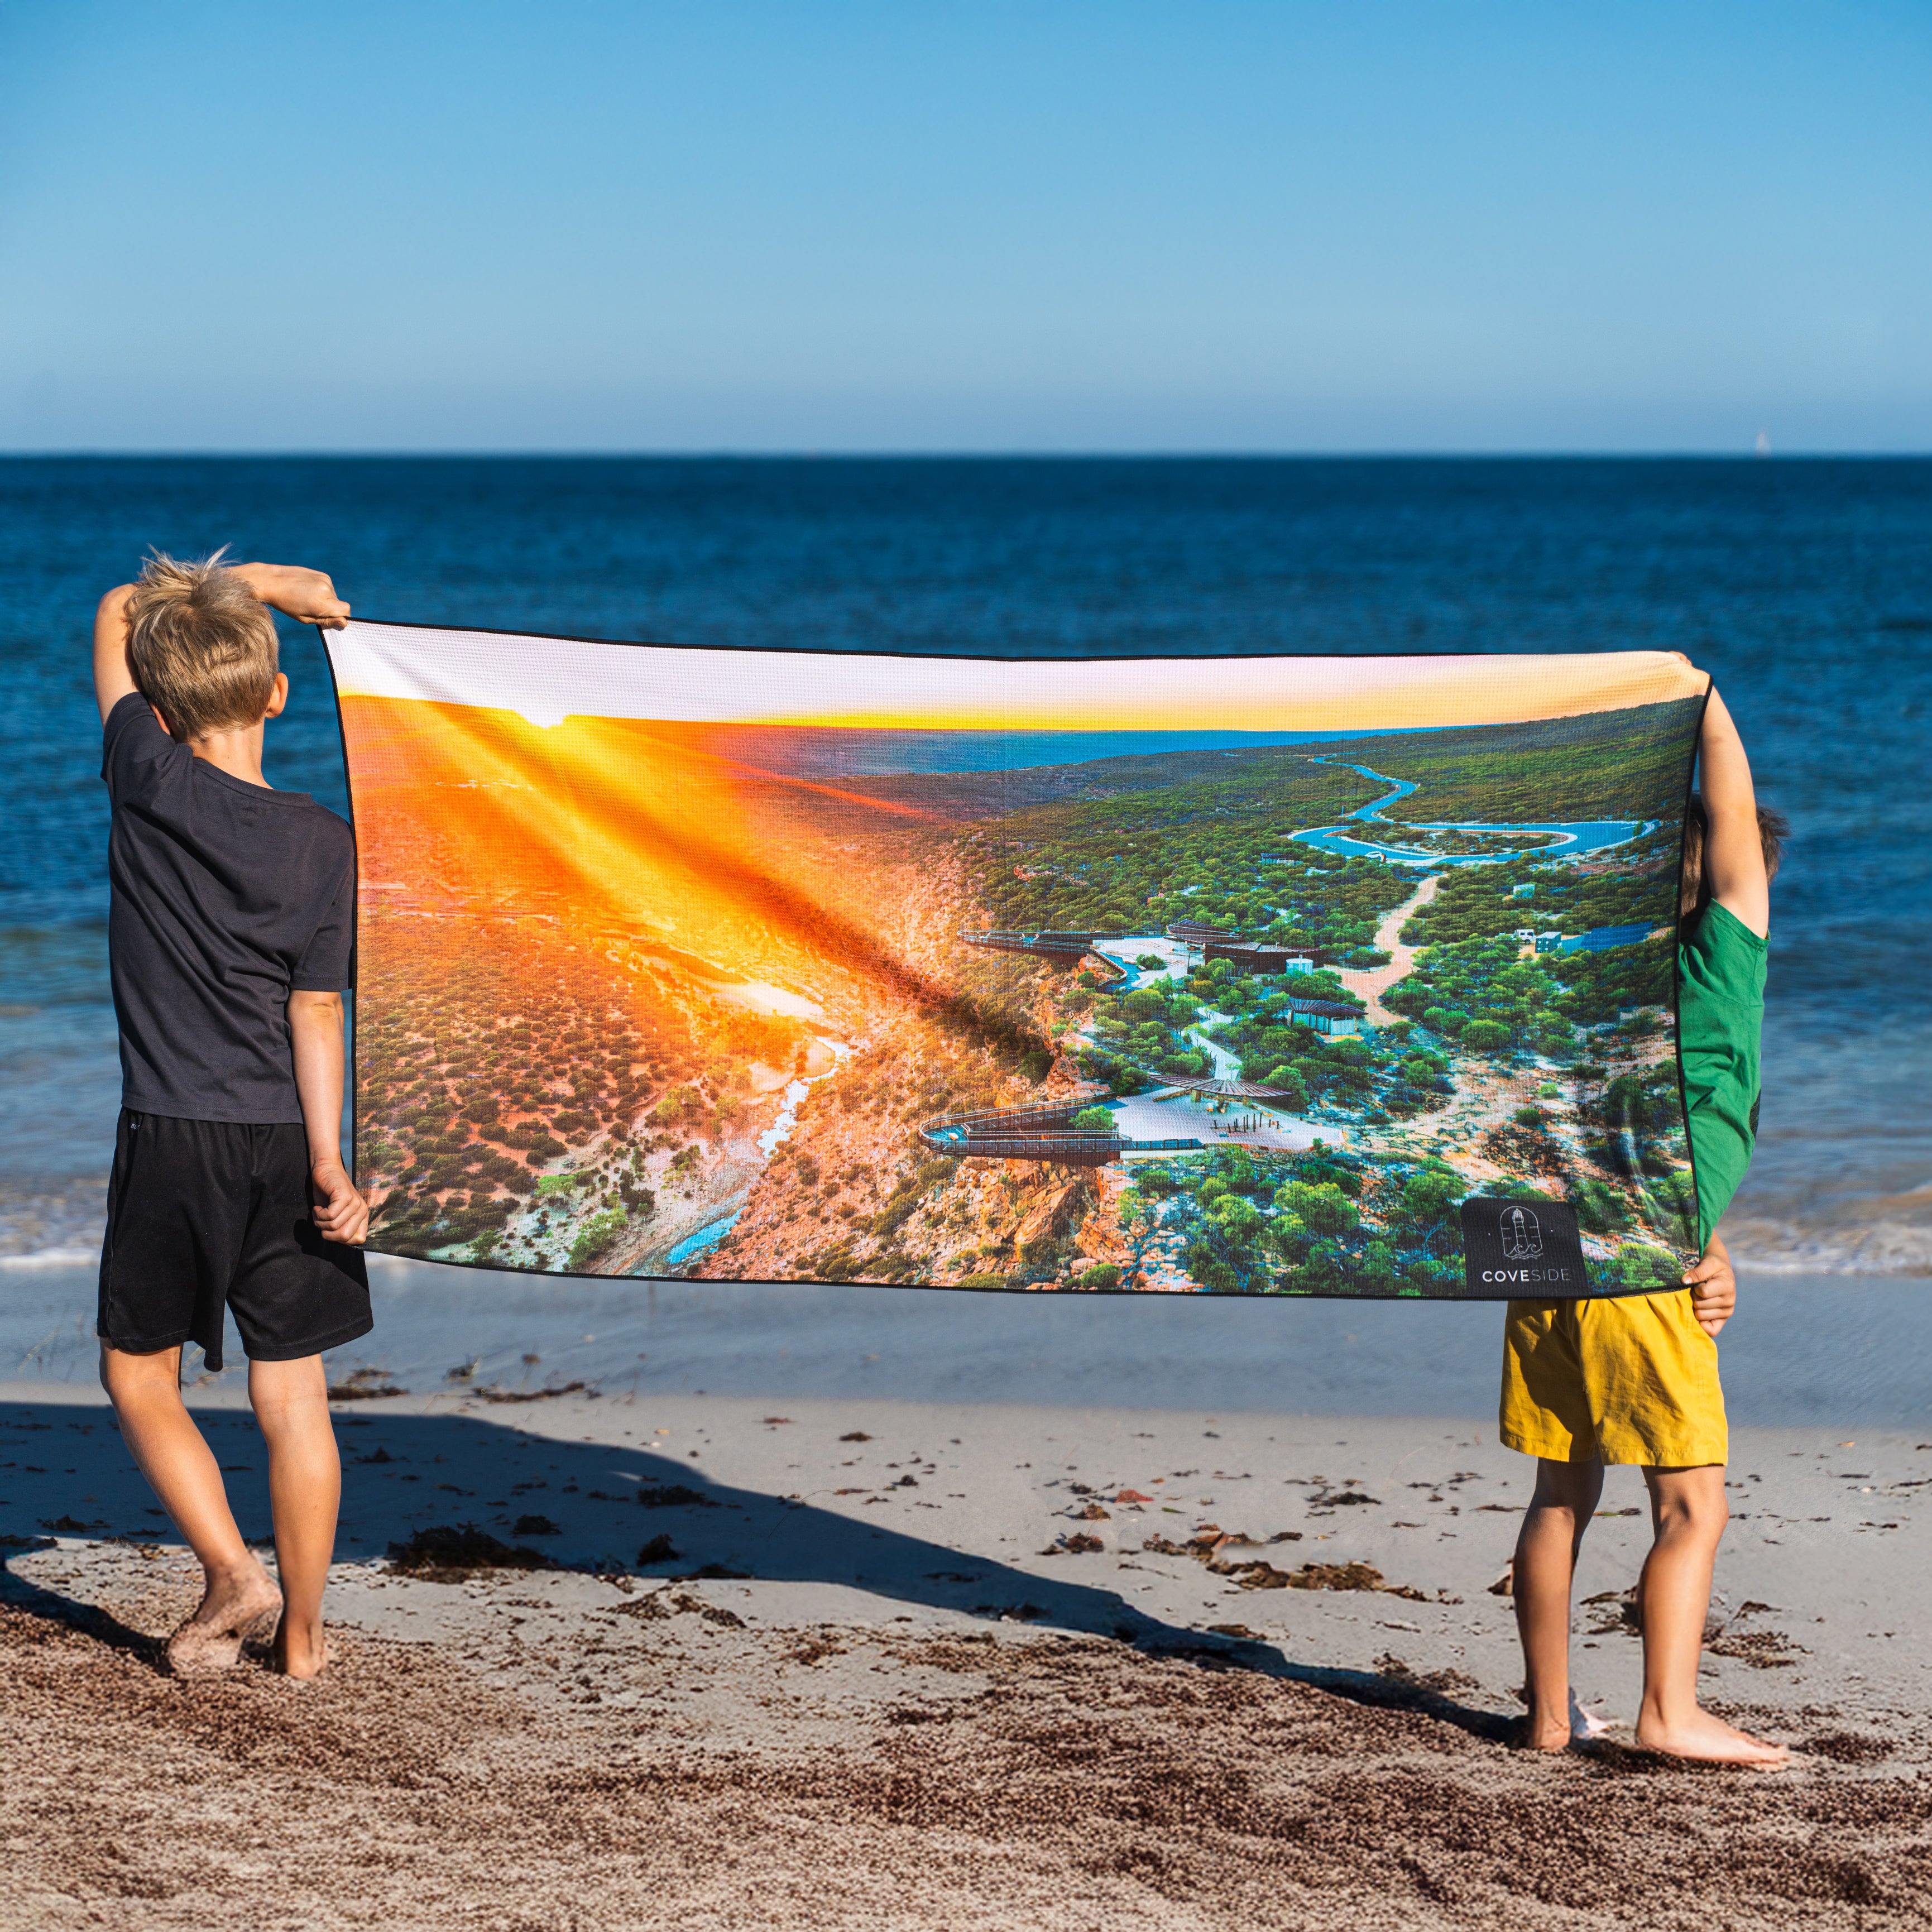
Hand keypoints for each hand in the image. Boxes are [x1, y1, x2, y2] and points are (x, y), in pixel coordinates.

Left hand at [233, 563, 350, 629]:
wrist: (271, 581)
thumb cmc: (286, 604)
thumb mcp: (305, 618)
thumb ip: (326, 621)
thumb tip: (344, 623)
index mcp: (321, 603)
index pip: (345, 611)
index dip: (340, 617)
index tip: (329, 619)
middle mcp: (326, 589)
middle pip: (339, 604)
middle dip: (330, 609)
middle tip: (312, 608)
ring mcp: (325, 580)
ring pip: (334, 596)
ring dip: (326, 599)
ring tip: (307, 597)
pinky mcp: (322, 574)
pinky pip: (329, 587)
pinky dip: (322, 591)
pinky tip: (308, 590)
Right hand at [310, 1158, 369, 1245]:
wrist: (325, 1170)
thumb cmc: (328, 1196)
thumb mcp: (336, 1216)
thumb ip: (341, 1229)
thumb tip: (340, 1241)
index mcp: (363, 1217)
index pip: (358, 1241)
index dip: (339, 1239)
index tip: (331, 1227)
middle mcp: (362, 1210)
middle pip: (344, 1236)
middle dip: (327, 1232)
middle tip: (322, 1220)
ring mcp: (355, 1202)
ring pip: (334, 1226)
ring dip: (319, 1222)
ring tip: (319, 1212)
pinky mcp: (344, 1196)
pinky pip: (329, 1216)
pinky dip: (318, 1214)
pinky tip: (317, 1207)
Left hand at [1683, 1238, 1735, 1336]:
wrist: (1720, 1271)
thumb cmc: (1713, 1265)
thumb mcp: (1708, 1262)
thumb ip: (1697, 1271)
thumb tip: (1684, 1281)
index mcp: (1727, 1287)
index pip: (1703, 1293)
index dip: (1695, 1288)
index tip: (1697, 1282)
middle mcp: (1729, 1301)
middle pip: (1699, 1306)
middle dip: (1694, 1298)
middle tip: (1697, 1291)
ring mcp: (1727, 1312)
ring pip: (1701, 1316)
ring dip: (1696, 1308)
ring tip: (1701, 1298)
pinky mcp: (1723, 1320)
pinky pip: (1711, 1330)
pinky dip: (1702, 1325)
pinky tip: (1698, 1316)